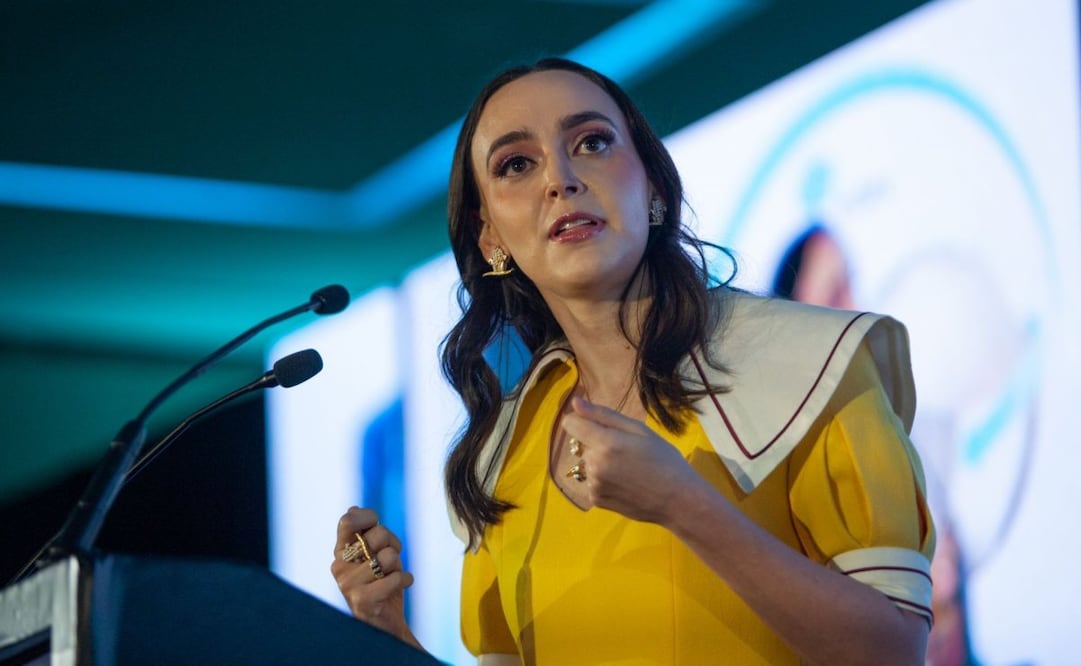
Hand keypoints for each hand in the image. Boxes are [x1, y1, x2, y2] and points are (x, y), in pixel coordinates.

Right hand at [330, 507, 417, 646]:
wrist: (385, 621)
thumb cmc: (381, 581)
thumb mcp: (374, 551)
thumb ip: (366, 531)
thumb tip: (353, 509)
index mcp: (340, 550)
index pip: (348, 520)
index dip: (369, 517)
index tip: (377, 525)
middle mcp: (339, 565)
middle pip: (377, 534)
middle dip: (393, 544)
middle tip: (389, 560)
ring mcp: (348, 584)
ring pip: (388, 557)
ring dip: (398, 566)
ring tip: (390, 576)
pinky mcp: (361, 601)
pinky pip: (395, 578)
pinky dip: (405, 580)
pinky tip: (400, 587)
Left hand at [561, 396, 700, 523]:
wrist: (678, 500)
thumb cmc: (664, 459)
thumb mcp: (639, 430)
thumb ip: (603, 415)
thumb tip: (575, 403)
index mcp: (605, 443)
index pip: (570, 424)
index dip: (583, 421)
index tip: (600, 427)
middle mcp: (594, 465)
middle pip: (582, 445)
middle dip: (598, 444)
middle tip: (628, 452)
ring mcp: (593, 485)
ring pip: (588, 464)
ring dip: (601, 463)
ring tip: (629, 471)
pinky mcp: (596, 500)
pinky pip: (593, 482)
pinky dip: (604, 481)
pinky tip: (626, 484)